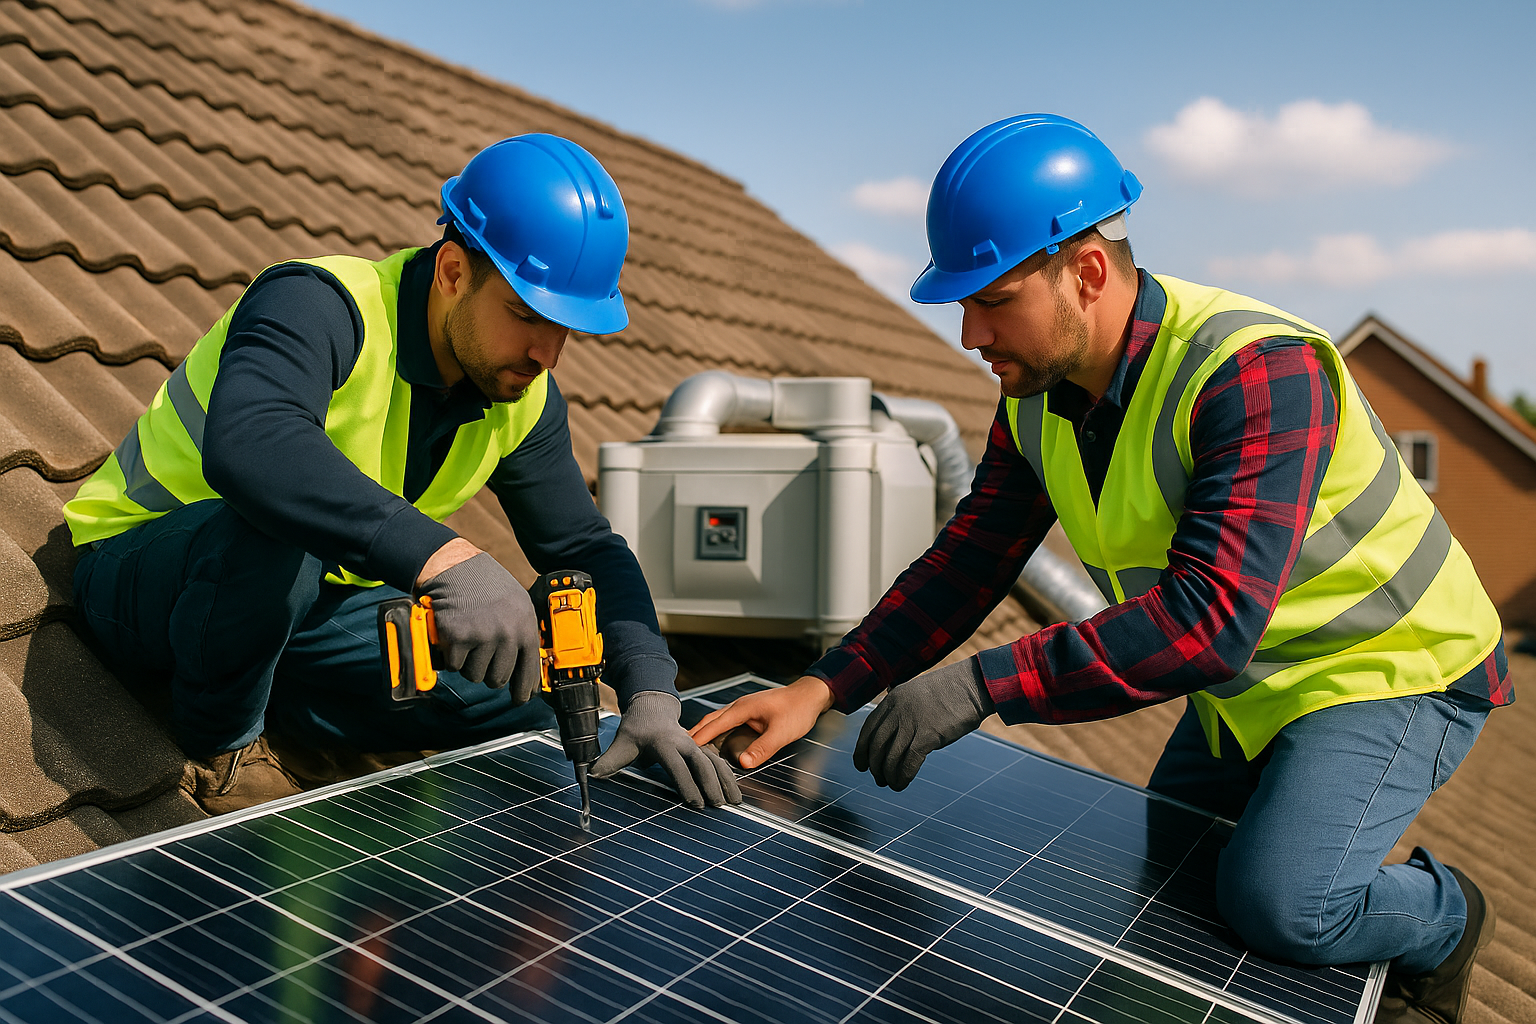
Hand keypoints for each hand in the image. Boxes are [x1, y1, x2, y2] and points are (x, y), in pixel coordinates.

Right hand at [415, 551, 541, 700]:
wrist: (456, 567)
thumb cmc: (486, 585)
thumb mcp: (516, 605)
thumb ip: (521, 634)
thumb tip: (528, 671)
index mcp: (525, 626)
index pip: (529, 671)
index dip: (523, 690)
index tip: (520, 699)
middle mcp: (507, 633)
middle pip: (498, 679)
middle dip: (487, 672)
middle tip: (480, 653)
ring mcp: (483, 636)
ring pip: (475, 675)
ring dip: (468, 663)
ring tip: (468, 638)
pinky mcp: (459, 637)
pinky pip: (455, 666)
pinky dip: (451, 656)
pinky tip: (454, 636)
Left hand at [592, 692, 741, 807]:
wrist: (653, 707)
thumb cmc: (636, 728)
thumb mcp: (622, 743)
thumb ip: (609, 760)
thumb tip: (591, 775)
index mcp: (664, 742)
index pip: (677, 765)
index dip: (686, 784)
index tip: (694, 803)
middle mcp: (684, 742)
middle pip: (702, 763)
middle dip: (711, 784)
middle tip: (717, 805)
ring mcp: (696, 744)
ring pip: (715, 762)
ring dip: (726, 781)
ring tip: (735, 802)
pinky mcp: (703, 748)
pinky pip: (718, 762)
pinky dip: (728, 776)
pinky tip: (735, 792)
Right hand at [689, 675, 834, 769]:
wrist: (811, 696)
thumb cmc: (798, 710)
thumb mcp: (782, 732)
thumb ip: (763, 748)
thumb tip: (743, 764)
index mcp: (742, 708)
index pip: (714, 724)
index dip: (697, 737)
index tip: (681, 748)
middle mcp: (739, 707)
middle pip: (710, 721)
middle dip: (693, 734)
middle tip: (676, 749)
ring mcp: (743, 709)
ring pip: (716, 722)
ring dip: (703, 733)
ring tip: (688, 748)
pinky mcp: (749, 714)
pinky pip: (725, 724)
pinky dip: (714, 732)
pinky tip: (712, 742)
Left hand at [854, 659, 993, 790]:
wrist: (973, 683)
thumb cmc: (950, 690)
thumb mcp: (917, 693)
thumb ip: (903, 711)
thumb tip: (896, 737)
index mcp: (893, 699)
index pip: (868, 729)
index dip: (862, 750)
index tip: (860, 764)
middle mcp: (897, 711)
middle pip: (876, 745)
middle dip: (874, 766)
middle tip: (878, 779)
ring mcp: (912, 722)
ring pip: (890, 757)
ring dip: (888, 775)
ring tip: (891, 785)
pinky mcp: (928, 735)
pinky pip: (909, 762)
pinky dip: (903, 776)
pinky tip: (903, 783)